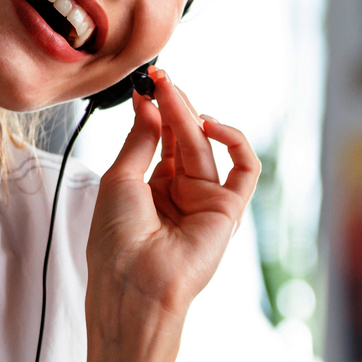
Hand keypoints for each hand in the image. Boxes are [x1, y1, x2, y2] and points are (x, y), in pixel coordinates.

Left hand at [87, 69, 259, 331]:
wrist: (133, 282)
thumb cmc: (117, 240)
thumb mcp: (119, 179)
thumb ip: (140, 140)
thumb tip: (148, 104)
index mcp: (150, 189)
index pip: (160, 139)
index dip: (156, 110)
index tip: (145, 84)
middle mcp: (179, 193)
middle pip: (183, 138)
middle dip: (173, 106)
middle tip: (160, 79)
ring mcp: (204, 201)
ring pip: (205, 147)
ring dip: (190, 117)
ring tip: (172, 94)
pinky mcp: (228, 211)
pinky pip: (245, 169)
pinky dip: (234, 141)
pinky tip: (210, 124)